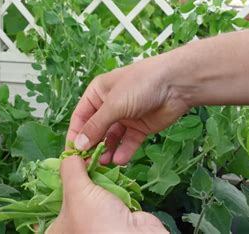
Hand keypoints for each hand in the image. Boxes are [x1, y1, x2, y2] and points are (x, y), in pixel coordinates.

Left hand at [46, 156, 166, 233]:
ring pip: (93, 192)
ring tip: (98, 159)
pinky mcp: (114, 215)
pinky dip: (111, 183)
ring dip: (97, 177)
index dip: (56, 178)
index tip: (65, 158)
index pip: (49, 199)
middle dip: (79, 174)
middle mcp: (74, 225)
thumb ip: (70, 170)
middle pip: (72, 192)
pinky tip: (111, 170)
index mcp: (58, 228)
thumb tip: (70, 154)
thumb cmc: (99, 224)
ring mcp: (95, 221)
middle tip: (83, 155)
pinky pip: (109, 194)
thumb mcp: (77, 193)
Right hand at [67, 54, 191, 164]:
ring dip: (106, 151)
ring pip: (111, 138)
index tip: (71, 154)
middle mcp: (109, 106)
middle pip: (95, 130)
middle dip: (91, 146)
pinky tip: (120, 160)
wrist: (177, 84)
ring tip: (104, 163)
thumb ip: (96, 126)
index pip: (80, 117)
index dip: (75, 135)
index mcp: (97, 94)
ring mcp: (125, 117)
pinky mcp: (140, 127)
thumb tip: (78, 146)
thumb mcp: (114, 105)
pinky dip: (124, 151)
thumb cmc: (140, 85)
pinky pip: (128, 142)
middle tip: (88, 164)